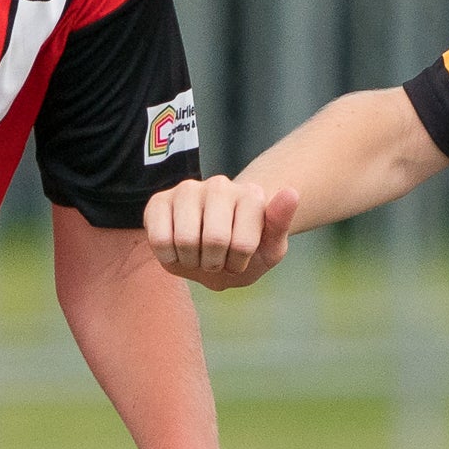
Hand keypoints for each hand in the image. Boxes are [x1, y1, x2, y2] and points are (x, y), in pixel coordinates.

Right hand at [145, 176, 298, 289]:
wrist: (215, 249)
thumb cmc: (246, 250)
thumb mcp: (270, 247)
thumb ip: (281, 222)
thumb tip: (291, 192)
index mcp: (250, 195)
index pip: (242, 244)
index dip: (238, 263)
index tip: (240, 258)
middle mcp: (220, 185)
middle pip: (213, 240)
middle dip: (214, 263)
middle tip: (217, 259)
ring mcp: (187, 190)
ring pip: (184, 240)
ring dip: (191, 262)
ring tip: (199, 254)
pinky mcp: (158, 201)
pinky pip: (159, 239)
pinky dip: (169, 257)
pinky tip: (178, 251)